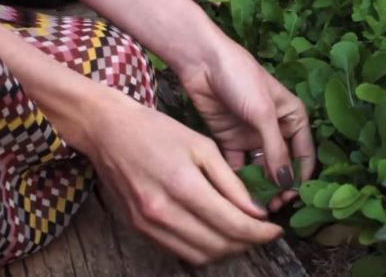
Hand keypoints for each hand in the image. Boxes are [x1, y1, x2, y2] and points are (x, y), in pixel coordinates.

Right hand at [85, 96, 282, 263]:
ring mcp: (149, 225)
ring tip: (243, 234)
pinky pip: (180, 252)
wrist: (108, 131)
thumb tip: (257, 212)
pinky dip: (204, 249)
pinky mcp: (140, 229)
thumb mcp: (203, 147)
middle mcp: (163, 212)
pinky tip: (216, 234)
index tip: (276, 229)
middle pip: (219, 245)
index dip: (261, 233)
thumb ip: (231, 183)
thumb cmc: (157, 131)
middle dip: (248, 243)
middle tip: (263, 231)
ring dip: (227, 250)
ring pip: (200, 255)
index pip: (233, 225)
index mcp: (183, 185)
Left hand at [179, 35, 314, 210]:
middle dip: (279, 186)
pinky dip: (238, 178)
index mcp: (293, 118)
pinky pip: (238, 165)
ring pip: (261, 168)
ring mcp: (252, 135)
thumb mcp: (263, 114)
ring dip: (260, 186)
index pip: (304, 154)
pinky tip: (235, 192)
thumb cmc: (241, 79)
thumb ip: (276, 149)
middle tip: (272, 207)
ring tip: (254, 204)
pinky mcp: (230, 139)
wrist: (202, 62)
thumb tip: (286, 182)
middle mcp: (276, 129)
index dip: (300, 177)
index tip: (292, 198)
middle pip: (282, 165)